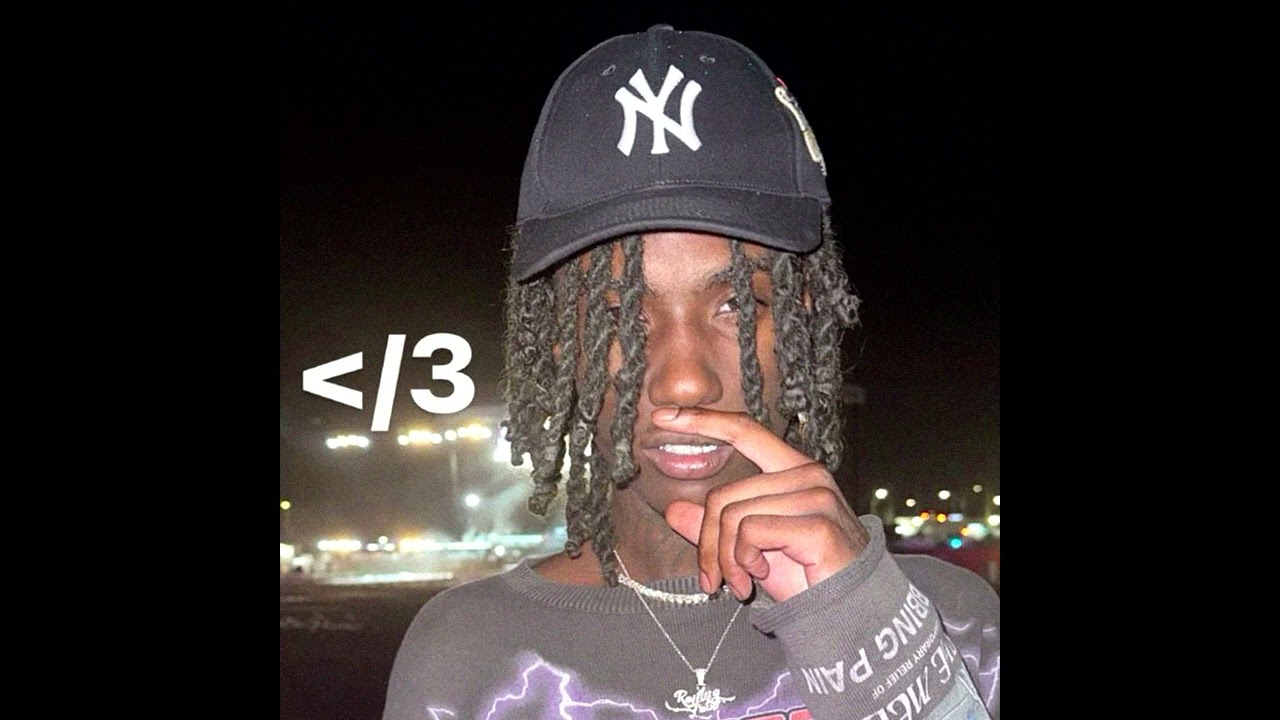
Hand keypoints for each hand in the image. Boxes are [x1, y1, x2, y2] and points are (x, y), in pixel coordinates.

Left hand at [657, 407, 869, 602]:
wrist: (848, 611)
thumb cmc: (806, 576)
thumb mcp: (752, 548)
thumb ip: (718, 526)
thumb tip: (674, 510)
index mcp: (793, 469)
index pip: (744, 431)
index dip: (703, 420)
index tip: (662, 415)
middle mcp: (807, 474)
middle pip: (723, 495)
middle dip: (709, 544)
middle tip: (713, 579)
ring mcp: (816, 496)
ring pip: (734, 516)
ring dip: (727, 560)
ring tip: (740, 584)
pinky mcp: (817, 524)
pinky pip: (751, 532)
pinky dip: (744, 561)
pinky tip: (760, 577)